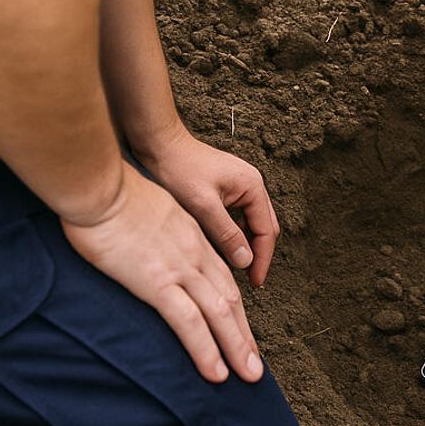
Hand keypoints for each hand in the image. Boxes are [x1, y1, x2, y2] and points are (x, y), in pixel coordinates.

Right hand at [62, 163, 262, 382]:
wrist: (98, 185)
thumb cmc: (110, 194)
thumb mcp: (149, 209)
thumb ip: (158, 230)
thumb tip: (151, 245)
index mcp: (192, 237)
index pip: (223, 279)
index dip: (235, 307)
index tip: (241, 330)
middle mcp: (195, 255)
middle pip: (230, 300)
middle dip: (244, 336)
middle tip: (255, 368)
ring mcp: (179, 269)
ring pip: (219, 315)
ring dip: (236, 348)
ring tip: (249, 377)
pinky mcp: (157, 283)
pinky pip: (189, 323)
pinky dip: (206, 350)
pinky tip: (216, 373)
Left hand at [135, 124, 279, 287]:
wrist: (158, 143)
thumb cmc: (177, 168)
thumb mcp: (202, 205)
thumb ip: (226, 233)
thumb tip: (245, 261)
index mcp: (252, 186)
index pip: (266, 231)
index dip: (262, 259)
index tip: (255, 282)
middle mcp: (251, 185)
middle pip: (264, 228)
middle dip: (258, 254)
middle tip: (250, 280)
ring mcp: (239, 186)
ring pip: (251, 224)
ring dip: (245, 245)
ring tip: (236, 269)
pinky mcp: (225, 189)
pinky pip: (237, 217)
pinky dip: (234, 235)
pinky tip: (222, 248)